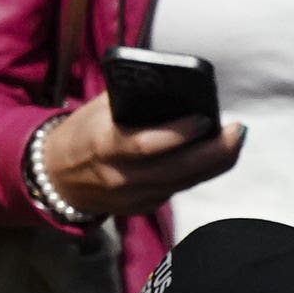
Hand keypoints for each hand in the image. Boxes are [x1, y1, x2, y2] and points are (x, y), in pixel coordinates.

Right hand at [37, 95, 243, 220]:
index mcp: (104, 146)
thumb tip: (178, 84)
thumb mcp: (99, 109)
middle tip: (237, 130)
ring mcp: (130, 198)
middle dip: (213, 151)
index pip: (146, 145)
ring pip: (184, 183)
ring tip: (234, 139)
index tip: (205, 117)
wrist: (56, 176)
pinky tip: (212, 155)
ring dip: (215, 162)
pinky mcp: (141, 208)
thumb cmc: (84, 131)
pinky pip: (177, 190)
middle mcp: (119, 178)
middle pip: (176, 170)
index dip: (178, 134)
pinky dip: (198, 173)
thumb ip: (134, 98)